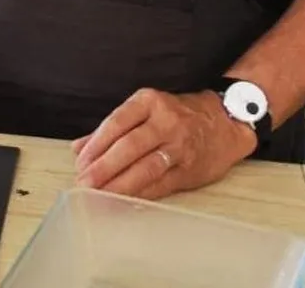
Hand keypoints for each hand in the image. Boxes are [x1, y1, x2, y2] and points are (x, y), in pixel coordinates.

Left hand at [70, 88, 257, 199]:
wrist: (225, 122)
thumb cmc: (179, 115)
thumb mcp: (146, 109)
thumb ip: (111, 128)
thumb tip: (79, 147)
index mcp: (150, 102)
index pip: (116, 123)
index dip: (96, 145)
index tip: (80, 162)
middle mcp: (166, 122)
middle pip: (129, 147)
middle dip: (103, 168)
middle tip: (84, 183)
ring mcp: (180, 146)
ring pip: (145, 168)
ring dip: (119, 184)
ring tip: (98, 195)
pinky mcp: (190, 169)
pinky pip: (160, 184)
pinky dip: (139, 194)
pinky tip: (123, 201)